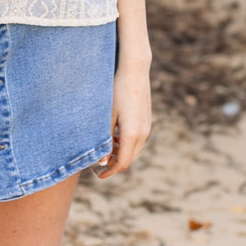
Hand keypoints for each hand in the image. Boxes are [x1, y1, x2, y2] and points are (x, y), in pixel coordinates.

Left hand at [97, 61, 150, 179]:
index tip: (98, 175)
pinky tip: (115, 134)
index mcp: (132, 134)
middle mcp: (143, 133)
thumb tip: (103, 161)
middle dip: (114, 164)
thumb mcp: (107, 115)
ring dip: (121, 153)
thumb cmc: (116, 90)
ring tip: (106, 147)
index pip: (122, 163)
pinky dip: (127, 143)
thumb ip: (105, 139)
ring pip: (134, 149)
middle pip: (129, 158)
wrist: (134, 71)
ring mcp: (147, 127)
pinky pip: (138, 139)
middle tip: (98, 163)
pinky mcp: (147, 120)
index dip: (110, 172)